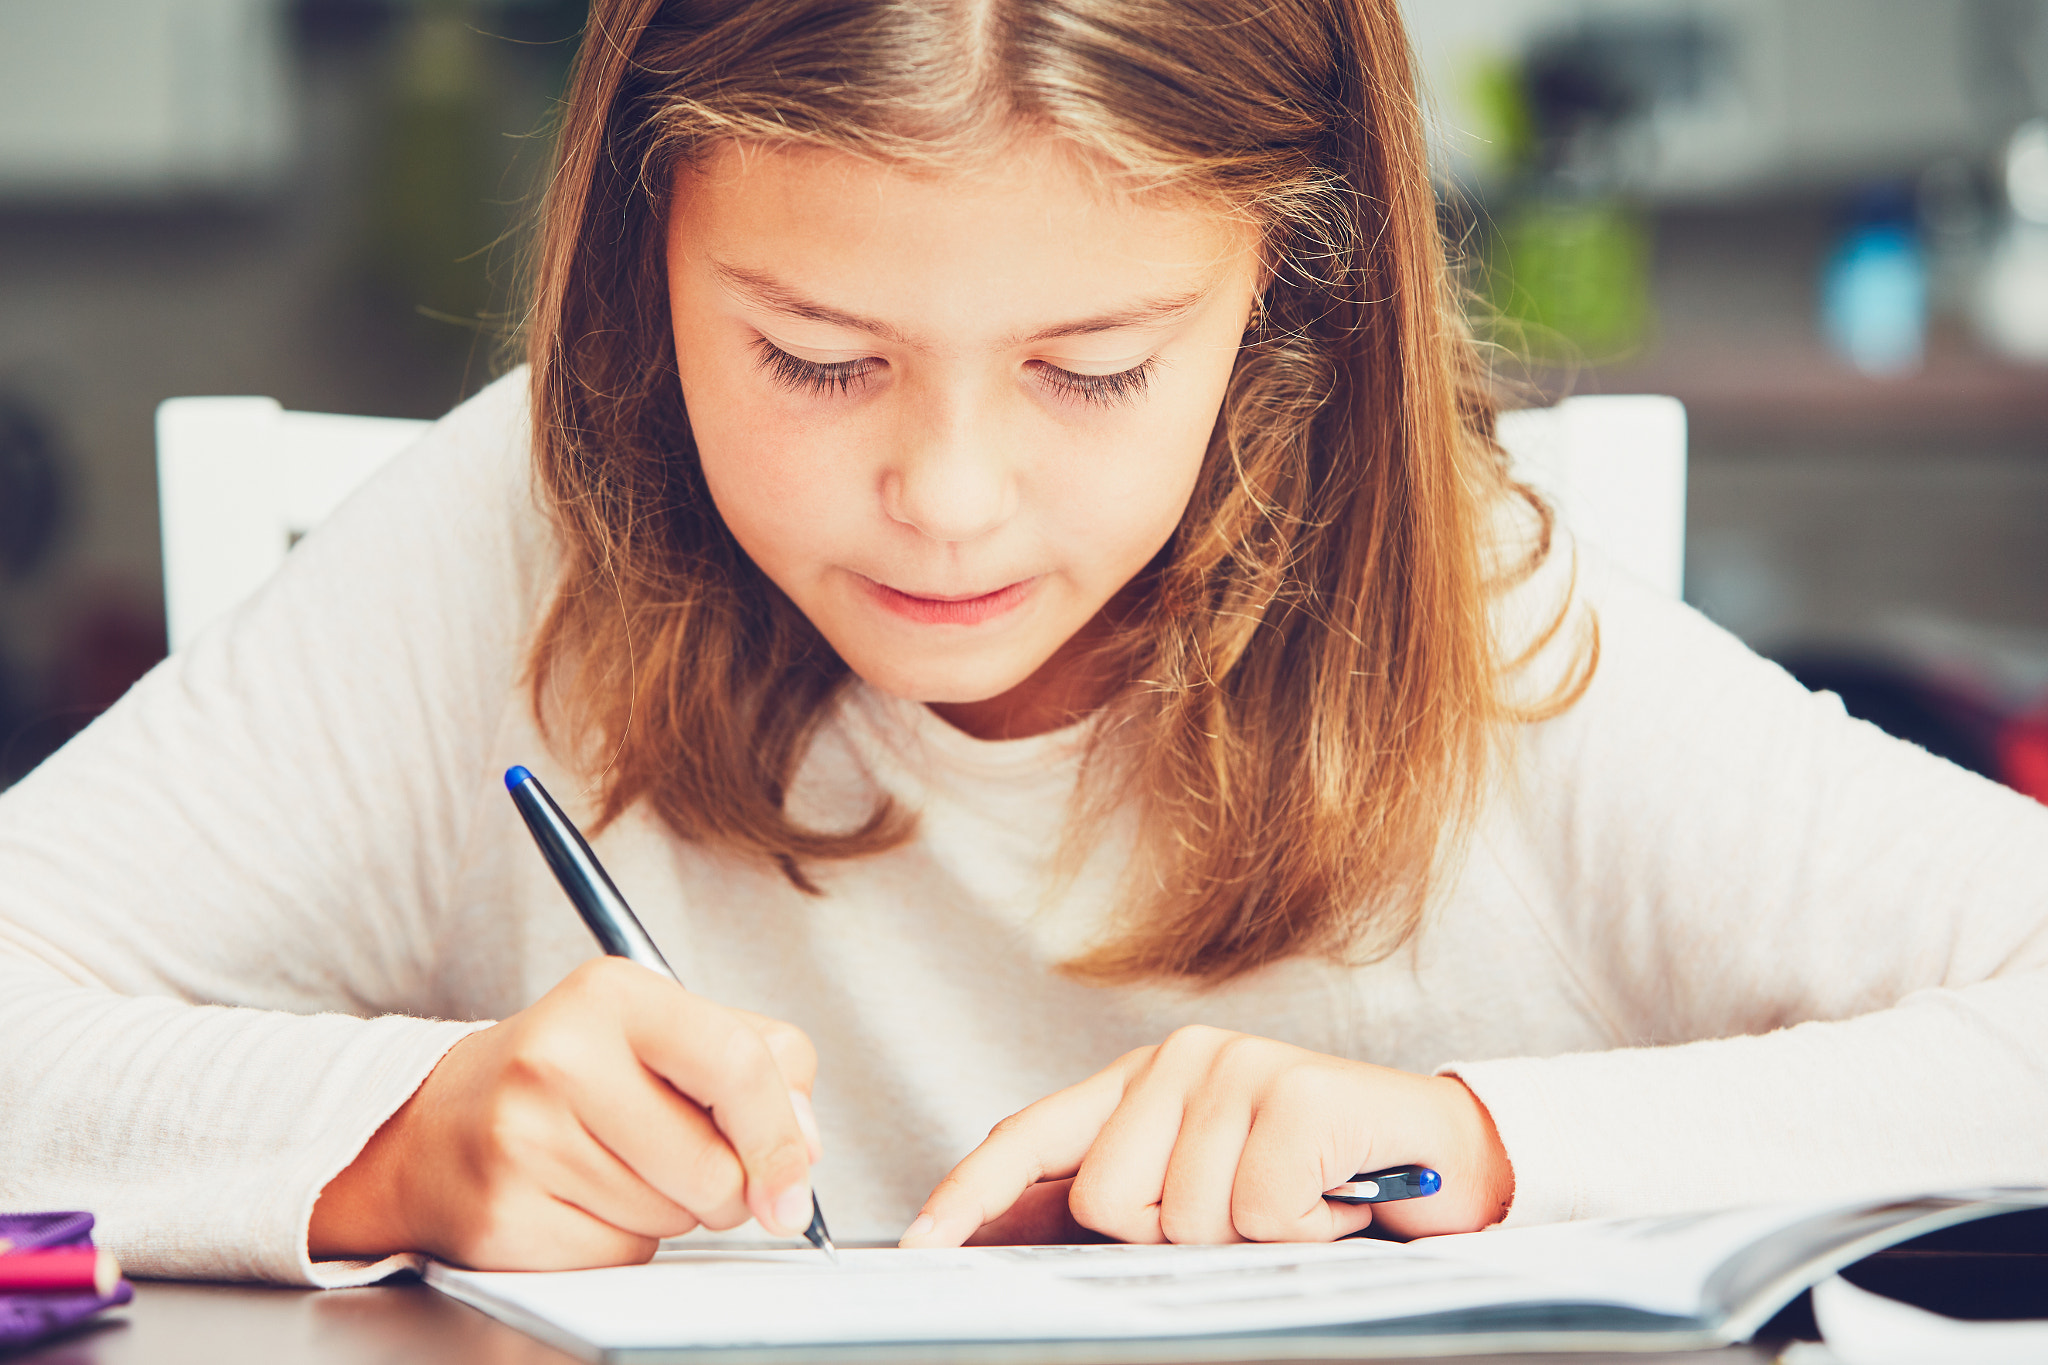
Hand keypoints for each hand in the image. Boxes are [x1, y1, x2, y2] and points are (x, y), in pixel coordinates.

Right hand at [309, 957, 821, 1268]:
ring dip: (670, 1210)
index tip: (795, 1186)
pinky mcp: (505, 1213)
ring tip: (615, 1165)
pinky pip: (621, 1253)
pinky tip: (580, 1199)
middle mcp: (562, 1056)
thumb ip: (756, 1066)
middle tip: (684, 1161)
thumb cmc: (568, 1077)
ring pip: (673, 1215)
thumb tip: (803, 1150)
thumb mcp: (661, 1032)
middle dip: (725, 1186)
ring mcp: (526, 1136)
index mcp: (614, 994)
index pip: (738, 1063)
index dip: (782, 1136)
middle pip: (714, 1164)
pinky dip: (622, 1240)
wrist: (434, 1126)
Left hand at [900, 1026, 1510, 1247]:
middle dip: (1176, 1239)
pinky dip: (1298, 1230)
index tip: (922, 1246)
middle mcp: (1180, 1061)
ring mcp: (1237, 1068)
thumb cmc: (1314, 1180)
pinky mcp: (1293, 1091)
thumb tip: (1009, 1242)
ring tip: (1294, 1205)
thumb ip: (1122, 1204)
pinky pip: (1255, 1210)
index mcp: (1144, 1084)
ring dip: (1248, 1238)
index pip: (1035, 1135)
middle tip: (1248, 1216)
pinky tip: (1328, 1197)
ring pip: (1183, 1216)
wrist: (1443, 1158)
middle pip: (1108, 1201)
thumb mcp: (1205, 1192)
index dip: (975, 1193)